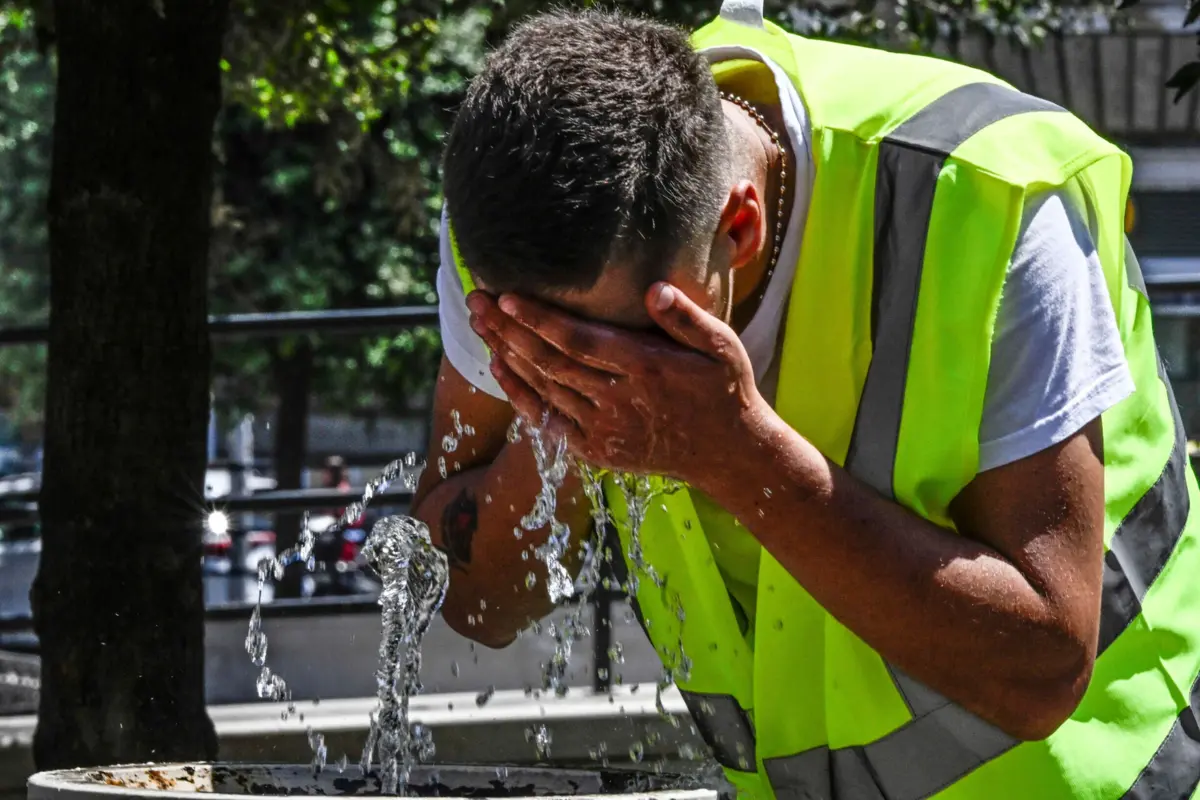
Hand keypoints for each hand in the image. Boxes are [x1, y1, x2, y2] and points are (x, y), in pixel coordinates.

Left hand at [466, 282, 767, 483]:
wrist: (728, 453)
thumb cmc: (723, 389)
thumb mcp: (722, 347)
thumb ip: (687, 318)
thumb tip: (654, 289)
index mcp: (648, 368)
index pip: (580, 341)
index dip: (539, 319)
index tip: (507, 296)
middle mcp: (621, 400)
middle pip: (550, 361)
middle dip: (508, 329)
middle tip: (476, 300)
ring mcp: (605, 429)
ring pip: (543, 387)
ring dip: (506, 354)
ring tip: (480, 324)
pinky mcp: (597, 450)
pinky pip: (547, 419)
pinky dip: (520, 394)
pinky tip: (499, 366)